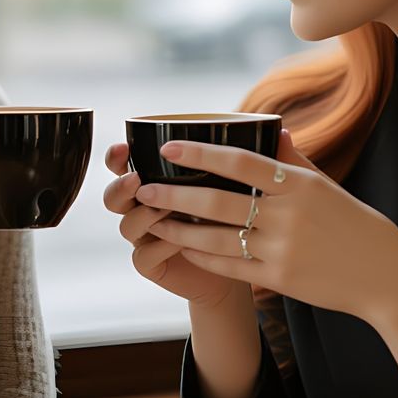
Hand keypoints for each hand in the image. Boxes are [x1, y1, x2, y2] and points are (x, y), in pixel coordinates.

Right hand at [101, 141, 243, 310]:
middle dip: (121, 185)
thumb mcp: (248, 188)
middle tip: (138, 180)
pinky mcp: (153, 264)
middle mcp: (147, 206)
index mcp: (160, 180)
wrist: (242, 266)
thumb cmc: (242, 218)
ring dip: (143, 216)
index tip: (123, 146)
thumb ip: (257, 164)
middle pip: (115, 194)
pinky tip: (178, 240)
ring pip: (126, 224)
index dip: (118, 156)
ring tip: (162, 210)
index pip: (126, 163)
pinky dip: (159, 246)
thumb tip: (282, 131)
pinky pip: (144, 255)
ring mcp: (146, 237)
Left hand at [136, 129, 397, 317]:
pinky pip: (229, 266)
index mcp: (298, 184)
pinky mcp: (279, 278)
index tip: (168, 148)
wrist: (384, 276)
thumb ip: (294, 160)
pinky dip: (202, 256)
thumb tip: (273, 129)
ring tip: (152, 221)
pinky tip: (182, 249)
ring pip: (215, 237)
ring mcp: (281, 249)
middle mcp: (287, 215)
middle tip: (142, 188)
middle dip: (173, 195)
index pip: (240, 162)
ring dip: (178, 230)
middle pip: (217, 201)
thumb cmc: (355, 225)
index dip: (200, 153)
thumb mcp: (327, 187)